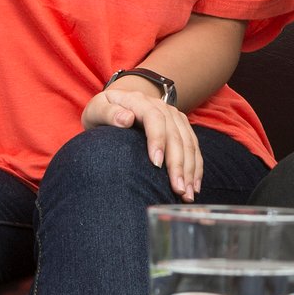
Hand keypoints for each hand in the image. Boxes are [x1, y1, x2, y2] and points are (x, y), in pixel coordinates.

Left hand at [82, 83, 202, 200]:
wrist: (117, 104)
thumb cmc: (104, 112)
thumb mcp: (97, 110)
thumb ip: (108, 113)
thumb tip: (125, 119)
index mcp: (140, 101)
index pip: (154, 118)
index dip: (158, 139)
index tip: (156, 164)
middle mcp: (162, 106)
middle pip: (175, 134)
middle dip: (178, 164)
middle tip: (178, 189)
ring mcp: (174, 116)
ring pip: (188, 142)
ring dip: (190, 168)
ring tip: (188, 193)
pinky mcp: (181, 126)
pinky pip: (194, 146)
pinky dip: (196, 166)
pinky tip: (195, 185)